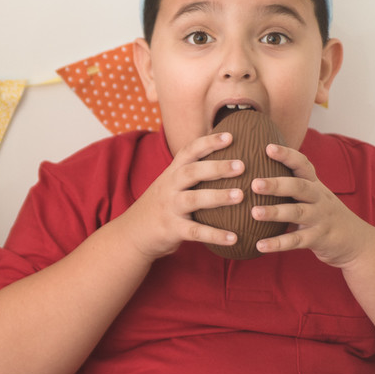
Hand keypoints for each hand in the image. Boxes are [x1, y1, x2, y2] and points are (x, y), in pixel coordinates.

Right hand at [120, 131, 246, 259]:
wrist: (133, 233)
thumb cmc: (161, 206)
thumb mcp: (170, 185)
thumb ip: (191, 174)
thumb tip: (226, 160)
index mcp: (171, 173)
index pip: (189, 151)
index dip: (208, 142)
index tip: (230, 136)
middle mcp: (169, 187)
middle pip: (192, 172)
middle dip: (216, 167)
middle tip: (241, 165)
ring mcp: (169, 208)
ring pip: (193, 199)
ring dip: (218, 196)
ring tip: (241, 195)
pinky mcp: (171, 230)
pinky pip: (195, 232)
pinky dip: (215, 235)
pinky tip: (234, 238)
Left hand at [251, 143, 374, 266]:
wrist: (356, 242)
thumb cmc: (324, 214)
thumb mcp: (313, 196)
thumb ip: (291, 186)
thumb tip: (254, 172)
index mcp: (315, 185)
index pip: (303, 165)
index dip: (287, 155)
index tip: (268, 147)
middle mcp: (319, 199)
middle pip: (299, 187)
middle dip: (277, 184)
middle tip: (254, 183)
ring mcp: (320, 218)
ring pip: (297, 213)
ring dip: (275, 212)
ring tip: (254, 212)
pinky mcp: (318, 239)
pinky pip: (296, 241)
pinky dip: (278, 244)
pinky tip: (260, 245)